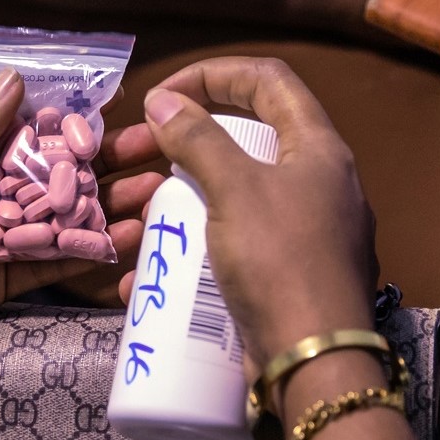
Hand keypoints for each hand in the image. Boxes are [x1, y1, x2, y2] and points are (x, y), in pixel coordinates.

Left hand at [0, 68, 163, 419]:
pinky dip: (82, 251)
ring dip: (98, 205)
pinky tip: (125, 237)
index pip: (7, 133)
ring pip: (48, 218)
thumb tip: (14, 85)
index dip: (56, 122)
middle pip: (37, 175)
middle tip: (153, 151)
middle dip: (92, 163)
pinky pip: (42, 264)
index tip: (111, 111)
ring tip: (153, 192)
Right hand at [120, 58, 377, 369]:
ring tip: (122, 225)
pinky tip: (142, 278)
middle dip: (171, 151)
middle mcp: (315, 186)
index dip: (212, 74)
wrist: (314, 364)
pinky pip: (226, 254)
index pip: (267, 82)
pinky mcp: (281, 281)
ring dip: (167, 208)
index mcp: (318, 150)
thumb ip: (199, 140)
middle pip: (237, 145)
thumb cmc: (281, 262)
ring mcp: (299, 236)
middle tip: (123, 160)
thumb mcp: (236, 190)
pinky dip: (183, 258)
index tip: (162, 95)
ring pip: (224, 203)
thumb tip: (164, 102)